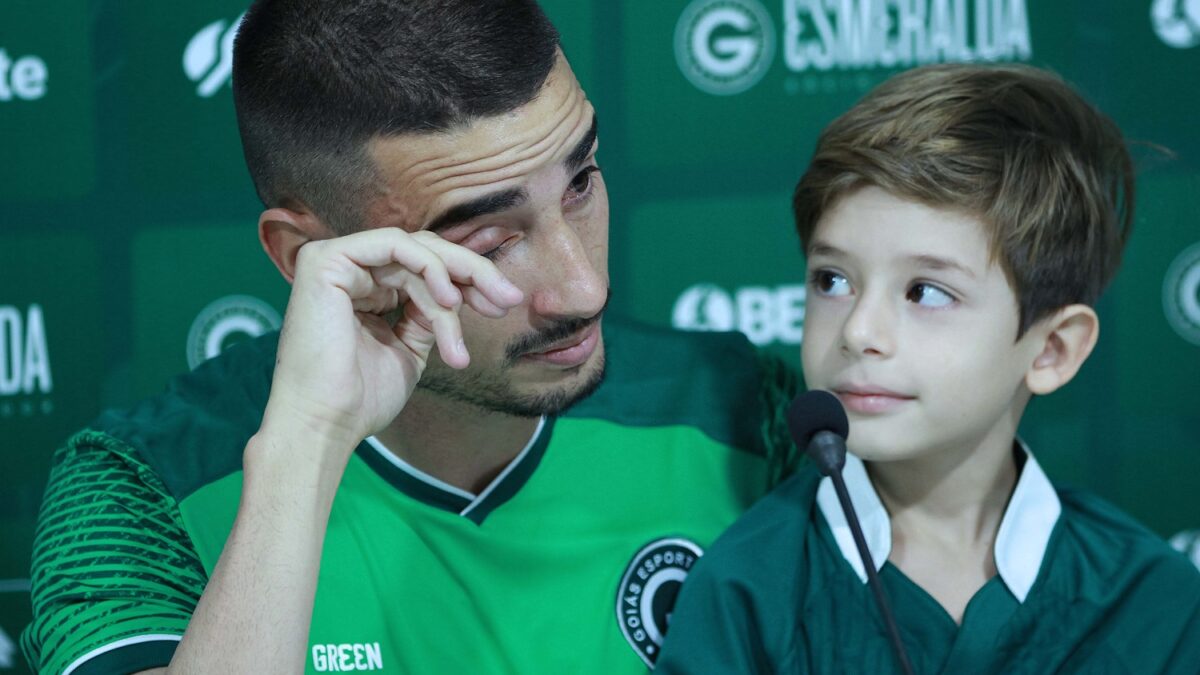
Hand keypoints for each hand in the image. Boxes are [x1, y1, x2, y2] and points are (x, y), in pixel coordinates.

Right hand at [259, 227, 522, 453]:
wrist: (327, 423)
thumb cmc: (362, 399)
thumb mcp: (409, 349)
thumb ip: (428, 315)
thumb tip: (460, 293)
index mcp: (364, 290)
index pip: (423, 269)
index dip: (468, 283)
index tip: (502, 306)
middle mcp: (349, 270)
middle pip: (424, 253)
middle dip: (473, 273)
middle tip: (509, 299)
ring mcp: (335, 261)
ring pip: (416, 249)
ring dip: (457, 279)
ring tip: (483, 310)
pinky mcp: (327, 260)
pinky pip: (394, 246)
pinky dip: (429, 267)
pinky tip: (449, 299)